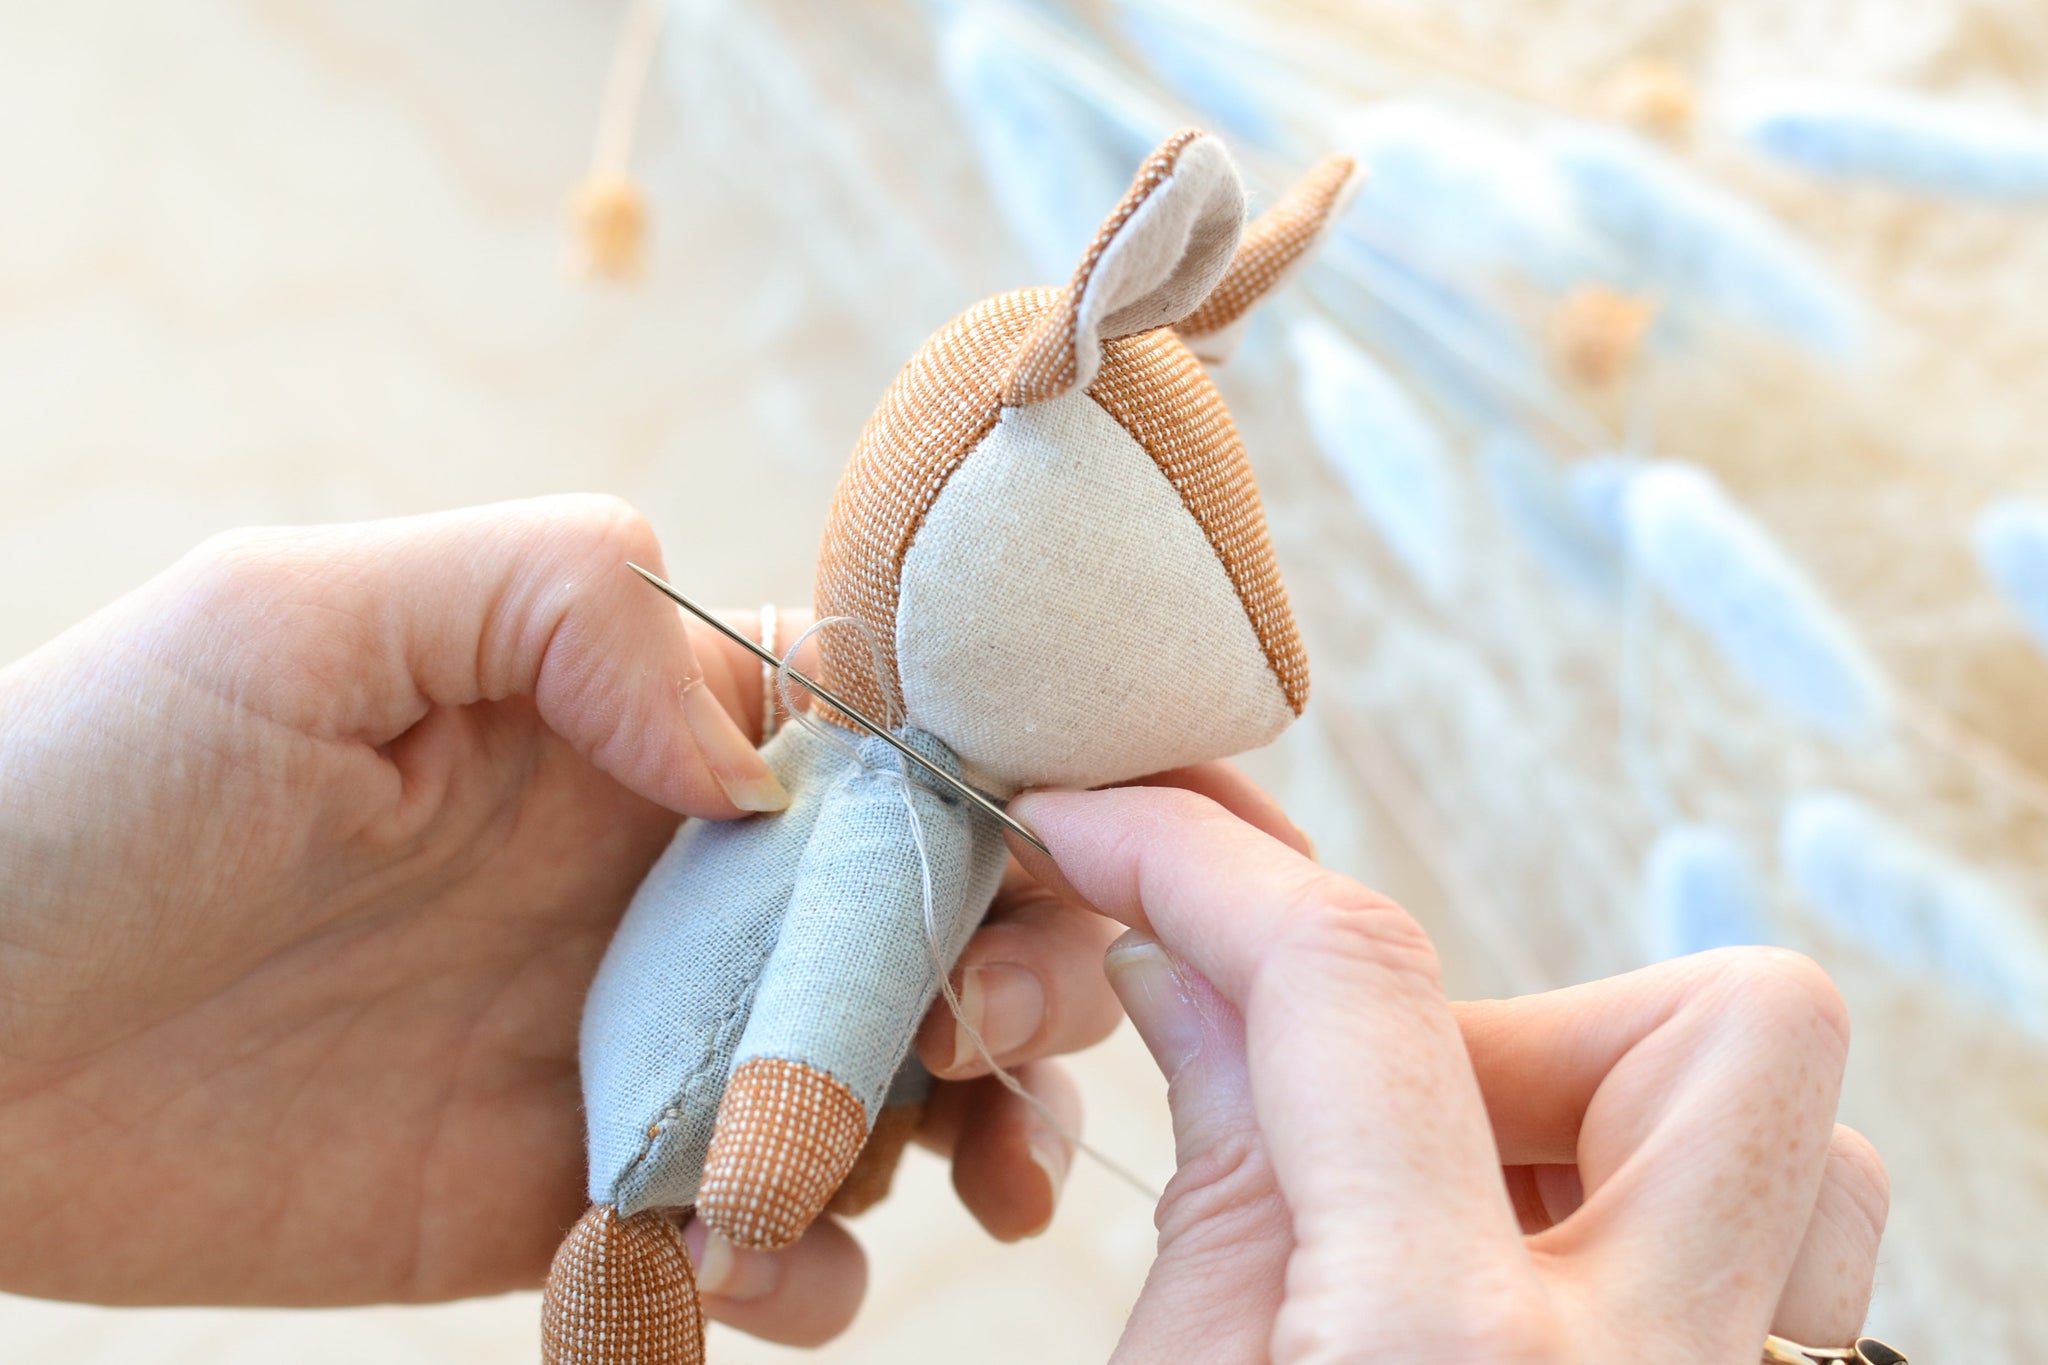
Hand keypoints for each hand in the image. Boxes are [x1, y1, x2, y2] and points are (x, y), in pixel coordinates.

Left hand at [0, 495, 1203, 1348]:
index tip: (1118, 834)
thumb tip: (750, 748)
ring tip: (969, 1168)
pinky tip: (770, 1270)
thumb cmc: (86, 791)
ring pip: (863, 1075)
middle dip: (1014, 961)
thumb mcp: (302, 616)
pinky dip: (806, 1261)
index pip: (871, 729)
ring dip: (956, 1120)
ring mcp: (621, 1041)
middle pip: (911, 911)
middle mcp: (651, 879)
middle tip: (1017, 1028)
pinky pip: (744, 1229)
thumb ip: (553, 600)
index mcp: (620, 725)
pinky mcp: (567, 1194)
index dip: (1010, 772)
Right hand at [1013, 787, 1889, 1363]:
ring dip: (1619, 1128)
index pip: (1349, 982)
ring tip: (1460, 1228)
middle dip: (1533, 1016)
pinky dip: (1653, 1231)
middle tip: (1381, 1133)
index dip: (1200, 857)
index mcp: (1440, 1363)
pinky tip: (1511, 1309)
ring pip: (1800, 1147)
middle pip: (1733, 1029)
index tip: (1113, 829)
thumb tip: (1184, 956)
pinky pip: (1790, 1269)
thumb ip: (1216, 1167)